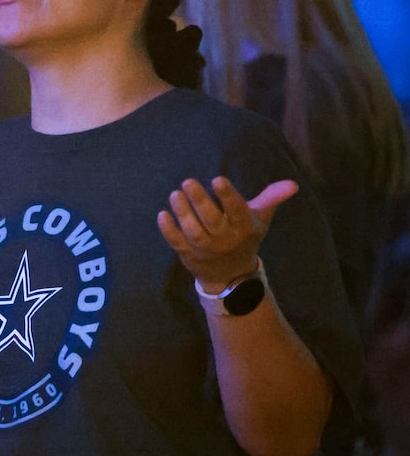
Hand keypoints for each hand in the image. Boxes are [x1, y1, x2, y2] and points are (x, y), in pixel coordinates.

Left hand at [157, 176, 297, 291]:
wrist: (232, 276)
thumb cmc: (244, 237)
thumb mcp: (260, 219)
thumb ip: (271, 199)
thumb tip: (292, 184)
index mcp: (244, 228)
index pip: (237, 211)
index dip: (228, 196)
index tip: (217, 179)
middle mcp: (225, 239)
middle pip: (212, 221)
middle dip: (200, 201)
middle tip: (188, 182)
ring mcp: (206, 249)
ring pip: (193, 232)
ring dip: (183, 213)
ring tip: (175, 194)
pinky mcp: (188, 255)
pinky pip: (177, 243)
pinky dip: (169, 231)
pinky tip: (162, 214)